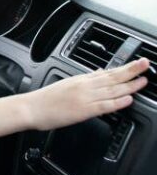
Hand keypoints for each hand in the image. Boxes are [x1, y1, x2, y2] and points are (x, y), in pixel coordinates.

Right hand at [29, 58, 148, 130]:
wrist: (30, 108)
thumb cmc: (45, 99)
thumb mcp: (65, 84)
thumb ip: (83, 79)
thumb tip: (97, 73)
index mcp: (80, 79)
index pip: (107, 72)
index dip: (124, 67)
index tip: (137, 63)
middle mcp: (84, 86)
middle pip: (112, 77)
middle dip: (131, 71)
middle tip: (146, 64)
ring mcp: (84, 98)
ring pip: (112, 90)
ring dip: (129, 85)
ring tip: (143, 81)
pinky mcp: (83, 111)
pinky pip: (104, 106)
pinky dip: (117, 102)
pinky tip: (128, 100)